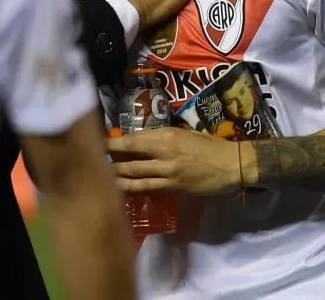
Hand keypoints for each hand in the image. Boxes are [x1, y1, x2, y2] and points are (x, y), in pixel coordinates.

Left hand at [107, 127, 242, 194]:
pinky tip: (122, 190)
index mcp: (167, 135)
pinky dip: (133, 188)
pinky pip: (148, 188)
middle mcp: (164, 151)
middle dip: (110, 159)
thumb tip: (143, 140)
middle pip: (130, 155)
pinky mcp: (174, 186)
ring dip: (116, 176)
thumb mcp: (186, 134)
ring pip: (135, 174)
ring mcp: (168, 171)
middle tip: (93, 161)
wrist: (231, 164)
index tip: (100, 143)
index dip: (114, 142)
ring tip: (100, 178)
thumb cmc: (211, 145)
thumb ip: (164, 137)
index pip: (134, 138)